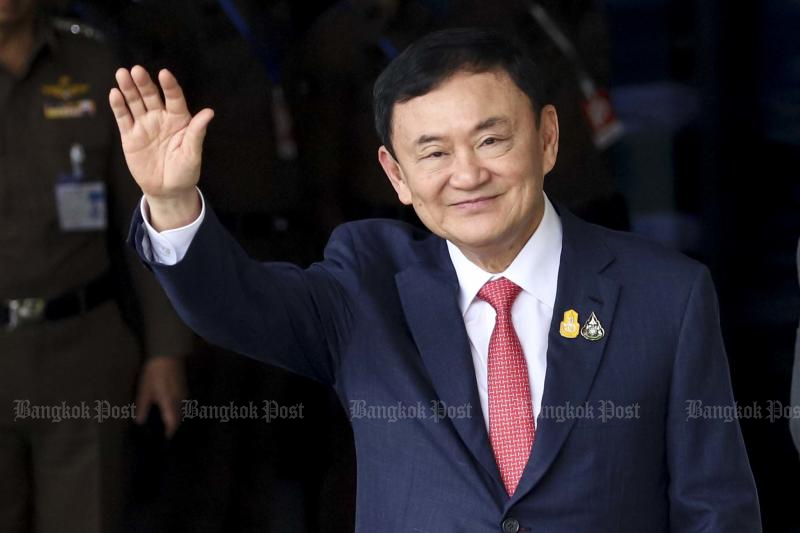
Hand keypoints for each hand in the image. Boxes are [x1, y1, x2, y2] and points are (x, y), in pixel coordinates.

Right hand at [109, 66, 213, 228]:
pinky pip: (124, 118)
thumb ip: (196, 132)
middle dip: (144, 83)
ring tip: (122, 74)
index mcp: (179, 120)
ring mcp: (144, 125)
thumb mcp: (192, 153)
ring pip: (135, 103)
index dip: (170, 86)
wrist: (167, 190)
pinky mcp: (130, 136)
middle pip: (151, 96)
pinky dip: (119, 106)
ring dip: (128, 89)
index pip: (174, 98)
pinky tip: (115, 94)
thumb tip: (209, 112)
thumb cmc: (185, 171)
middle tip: (136, 70)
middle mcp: (161, 118)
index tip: (164, 74)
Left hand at [134, 355, 187, 438]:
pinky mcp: (184, 386)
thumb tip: (139, 421)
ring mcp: (183, 393)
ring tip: (167, 420)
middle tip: (165, 431)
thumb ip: (142, 407)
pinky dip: (177, 408)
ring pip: (182, 410)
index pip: (173, 422)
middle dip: (174, 425)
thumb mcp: (144, 390)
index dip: (170, 432)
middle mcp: (179, 400)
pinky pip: (182, 403)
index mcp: (169, 403)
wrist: (167, 354)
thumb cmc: (154, 373)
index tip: (165, 438)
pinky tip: (170, 406)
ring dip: (176, 417)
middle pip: (180, 417)